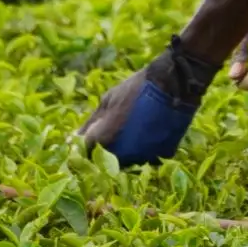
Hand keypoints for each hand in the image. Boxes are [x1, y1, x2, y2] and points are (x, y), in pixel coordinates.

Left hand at [76, 37, 217, 166]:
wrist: (173, 83)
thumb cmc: (137, 88)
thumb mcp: (109, 100)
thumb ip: (90, 124)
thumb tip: (73, 140)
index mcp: (106, 138)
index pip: (86, 154)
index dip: (82, 151)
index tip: (83, 146)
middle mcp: (124, 154)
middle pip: (106, 163)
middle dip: (104, 154)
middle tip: (112, 134)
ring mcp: (144, 157)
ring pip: (128, 162)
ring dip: (125, 153)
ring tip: (133, 130)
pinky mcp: (162, 156)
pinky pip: (148, 158)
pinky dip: (145, 150)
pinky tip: (148, 132)